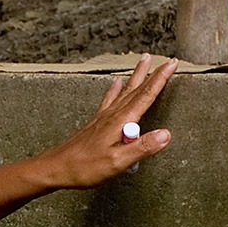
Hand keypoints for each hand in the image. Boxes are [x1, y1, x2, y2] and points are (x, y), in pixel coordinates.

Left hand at [28, 54, 177, 189]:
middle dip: (151, 73)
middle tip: (164, 59)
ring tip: (142, 62)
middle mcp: (112, 115)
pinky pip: (109, 99)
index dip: (160, 79)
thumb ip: (141, 147)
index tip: (172, 64)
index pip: (145, 96)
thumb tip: (166, 134)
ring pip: (124, 91)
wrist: (55, 168)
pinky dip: (115, 88)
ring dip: (135, 76)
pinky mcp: (96, 123)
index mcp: (120, 122)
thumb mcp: (117, 162)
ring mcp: (102, 117)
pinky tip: (116, 82)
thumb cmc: (84, 167)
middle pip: (135, 89)